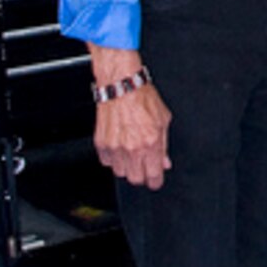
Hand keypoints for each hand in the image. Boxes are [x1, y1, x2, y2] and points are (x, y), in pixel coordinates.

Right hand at [89, 51, 171, 186]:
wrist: (121, 85)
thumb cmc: (143, 98)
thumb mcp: (163, 120)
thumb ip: (164, 145)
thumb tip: (164, 162)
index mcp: (151, 143)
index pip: (154, 176)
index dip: (156, 181)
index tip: (155, 179)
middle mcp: (132, 148)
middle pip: (136, 179)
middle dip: (141, 175)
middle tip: (144, 166)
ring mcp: (115, 147)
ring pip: (120, 172)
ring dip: (126, 167)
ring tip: (131, 153)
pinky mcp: (101, 143)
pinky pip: (107, 161)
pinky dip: (113, 158)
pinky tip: (119, 147)